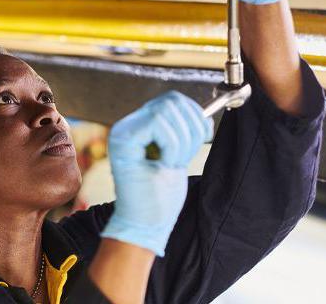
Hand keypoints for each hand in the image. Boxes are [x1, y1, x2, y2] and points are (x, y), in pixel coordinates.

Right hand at [102, 91, 213, 255]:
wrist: (144, 226)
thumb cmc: (159, 198)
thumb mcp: (177, 158)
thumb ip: (183, 134)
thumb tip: (203, 115)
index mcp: (141, 127)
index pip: (171, 100)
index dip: (194, 114)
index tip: (203, 137)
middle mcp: (128, 125)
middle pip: (171, 101)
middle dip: (190, 128)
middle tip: (184, 157)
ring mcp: (122, 131)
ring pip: (166, 111)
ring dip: (181, 141)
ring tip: (173, 163)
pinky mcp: (122, 141)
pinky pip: (158, 125)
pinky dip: (172, 145)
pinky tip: (165, 164)